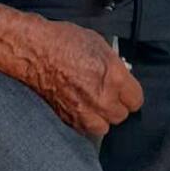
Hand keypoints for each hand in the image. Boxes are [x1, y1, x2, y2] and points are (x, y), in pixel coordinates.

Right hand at [25, 19, 143, 138]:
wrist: (33, 52)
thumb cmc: (62, 42)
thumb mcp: (98, 45)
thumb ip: (115, 66)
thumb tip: (121, 75)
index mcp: (114, 78)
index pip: (136, 100)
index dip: (130, 94)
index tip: (125, 91)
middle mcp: (102, 99)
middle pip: (121, 116)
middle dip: (116, 105)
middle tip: (106, 94)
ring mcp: (84, 112)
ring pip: (104, 127)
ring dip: (101, 117)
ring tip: (93, 104)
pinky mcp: (68, 119)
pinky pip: (84, 128)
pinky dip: (84, 120)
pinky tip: (79, 106)